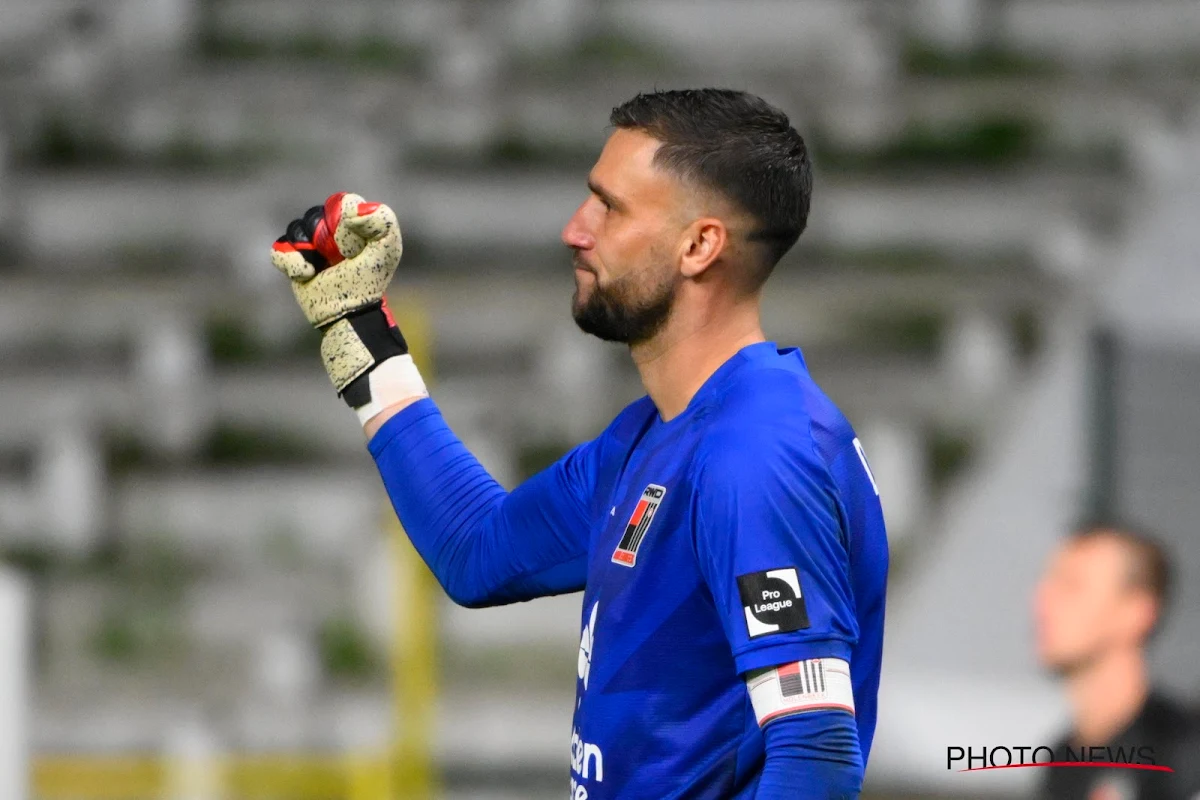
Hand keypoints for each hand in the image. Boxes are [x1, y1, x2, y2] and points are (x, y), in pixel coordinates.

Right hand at [271, 191, 401, 327]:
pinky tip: (307, 274)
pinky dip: (291, 262)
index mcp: (352, 221)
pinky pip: (279, 249)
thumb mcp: (388, 249)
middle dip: (327, 238)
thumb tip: (354, 211)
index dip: (347, 223)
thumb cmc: (371, 280)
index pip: (342, 202)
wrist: (350, 312)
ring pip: (296, 229)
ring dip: (309, 250)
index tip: (356, 247)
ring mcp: (309, 244)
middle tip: (341, 259)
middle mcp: (329, 229)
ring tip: (321, 268)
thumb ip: (383, 221)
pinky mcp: (293, 260)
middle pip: (315, 214)